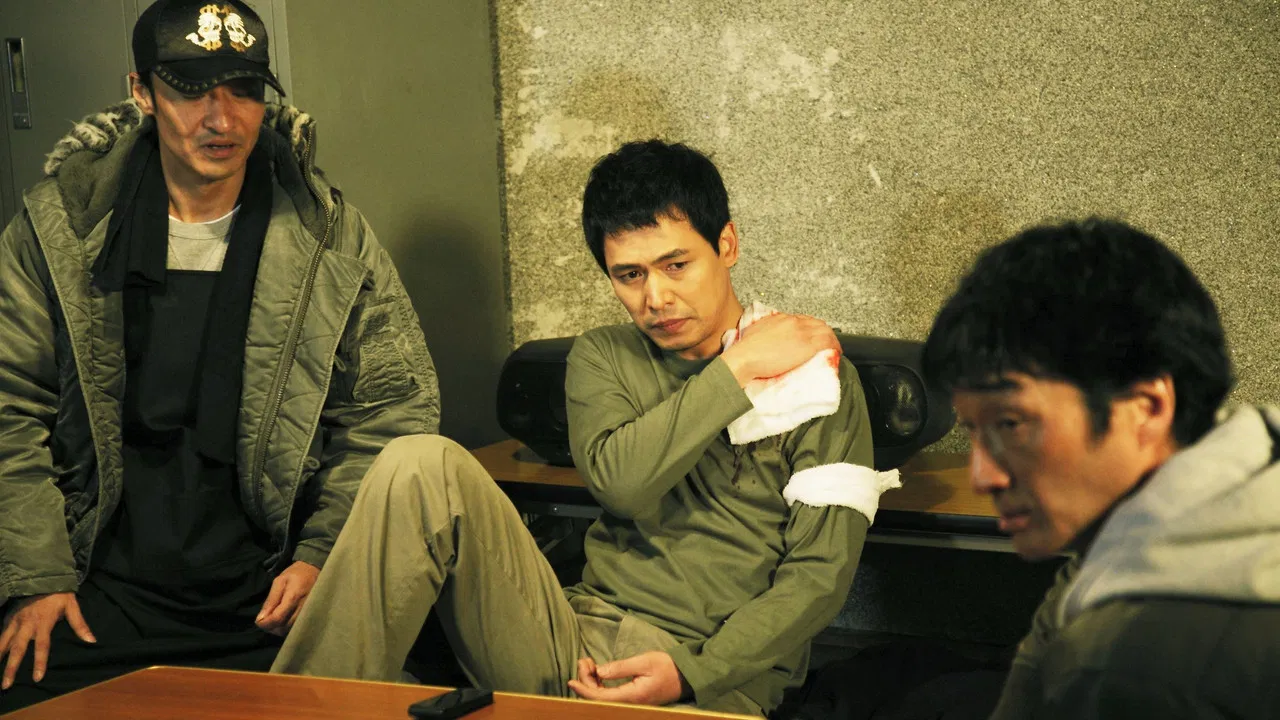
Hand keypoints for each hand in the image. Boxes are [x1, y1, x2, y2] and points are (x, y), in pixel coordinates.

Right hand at [1, 592, 94, 689]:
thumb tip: (92, 640)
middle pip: (18, 648)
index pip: (42, 646)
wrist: (42, 576)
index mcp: (44, 622)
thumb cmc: (59, 593)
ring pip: (4, 641)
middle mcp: (27, 623)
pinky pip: (1, 633)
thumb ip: (79, 624)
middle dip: (11, 667)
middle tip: (6, 684)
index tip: (37, 678)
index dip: (39, 662)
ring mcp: (16, 620)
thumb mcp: (72, 606)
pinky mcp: (10, 616)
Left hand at [255, 560, 318, 635]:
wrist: (315, 571)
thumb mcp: (279, 581)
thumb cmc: (295, 574)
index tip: (258, 621)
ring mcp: (308, 614)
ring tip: (273, 619)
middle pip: (283, 628)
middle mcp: (302, 609)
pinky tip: (283, 620)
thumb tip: (260, 619)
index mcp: (293, 598)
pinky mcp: (311, 617)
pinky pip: (296, 628)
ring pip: (289, 631)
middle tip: (265, 620)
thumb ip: (271, 600)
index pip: (277, 618)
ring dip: (278, 629)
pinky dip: (286, 628)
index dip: (265, 623)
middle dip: (271, 627)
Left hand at [567, 651, 686, 705]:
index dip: (583, 690)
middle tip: (584, 660)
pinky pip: (609, 696)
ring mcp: (629, 703)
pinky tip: (598, 672)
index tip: (571, 681)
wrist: (685, 678)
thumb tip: (599, 671)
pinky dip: (600, 685)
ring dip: (592, 682)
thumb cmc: (667, 667)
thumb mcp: (644, 661)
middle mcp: (629, 703)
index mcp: (632, 696)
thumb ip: (621, 667)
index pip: (600, 698)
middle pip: (598, 698)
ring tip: (589, 663)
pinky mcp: (631, 699)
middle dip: (586, 680)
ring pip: (602, 698)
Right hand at [721, 313, 839, 385]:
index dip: (808, 328)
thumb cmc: (744, 350)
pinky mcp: (808, 345)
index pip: (801, 319)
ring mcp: (801, 332)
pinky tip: (836, 352)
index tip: (809, 336)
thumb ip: (763, 332)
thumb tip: (764, 338)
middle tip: (824, 343)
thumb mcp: (753, 333)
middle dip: (822, 332)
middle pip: (815, 322)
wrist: (745, 357)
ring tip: (832, 348)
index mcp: (780, 318)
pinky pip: (828, 342)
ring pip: (825, 330)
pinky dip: (835, 346)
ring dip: (830, 339)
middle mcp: (793, 321)